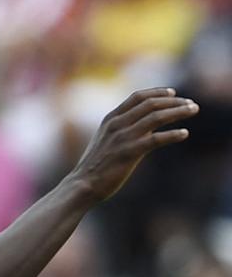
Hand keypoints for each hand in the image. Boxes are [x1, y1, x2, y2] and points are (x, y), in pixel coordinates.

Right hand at [66, 87, 197, 203]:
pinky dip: (172, 135)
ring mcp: (122, 138)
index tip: (173, 93)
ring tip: (193, 110)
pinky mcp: (129, 153)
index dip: (157, 92)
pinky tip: (184, 134)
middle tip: (191, 104)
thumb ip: (125, 130)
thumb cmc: (96, 166)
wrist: (83, 184)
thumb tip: (151, 126)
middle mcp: (117, 124)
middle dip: (174, 101)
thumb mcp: (106, 140)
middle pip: (151, 104)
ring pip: (156, 117)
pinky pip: (156, 139)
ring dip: (178, 112)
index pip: (137, 97)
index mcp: (110, 119)